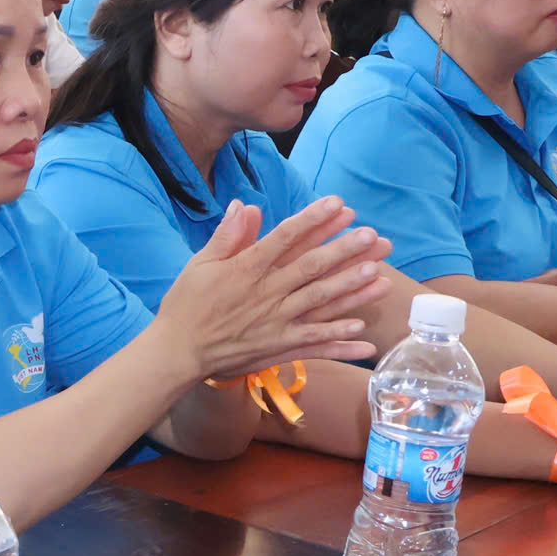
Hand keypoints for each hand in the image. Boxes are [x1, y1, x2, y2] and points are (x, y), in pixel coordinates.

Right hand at [155, 197, 389, 381]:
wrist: (177, 351)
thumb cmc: (186, 305)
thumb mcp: (199, 264)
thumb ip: (226, 236)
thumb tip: (243, 206)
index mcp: (245, 269)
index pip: (285, 238)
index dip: (313, 219)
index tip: (338, 204)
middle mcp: (266, 294)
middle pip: (311, 267)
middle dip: (343, 250)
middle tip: (371, 235)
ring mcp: (276, 322)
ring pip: (319, 301)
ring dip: (351, 288)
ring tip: (379, 274)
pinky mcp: (279, 346)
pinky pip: (314, 342)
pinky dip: (339, 338)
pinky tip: (364, 330)